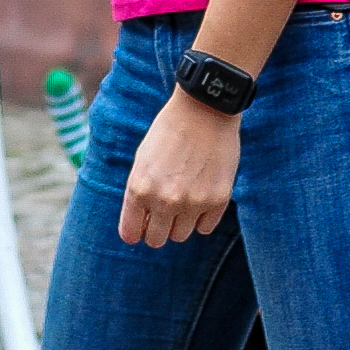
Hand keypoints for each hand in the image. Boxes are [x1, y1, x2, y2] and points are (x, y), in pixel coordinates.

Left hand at [119, 91, 240, 245]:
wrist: (205, 109)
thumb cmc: (169, 131)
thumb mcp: (142, 160)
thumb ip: (139, 194)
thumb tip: (142, 225)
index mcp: (139, 188)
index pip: (131, 233)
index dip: (136, 230)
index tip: (143, 224)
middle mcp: (164, 200)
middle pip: (157, 240)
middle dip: (158, 229)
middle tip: (165, 211)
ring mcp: (193, 202)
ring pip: (181, 236)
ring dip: (181, 222)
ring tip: (186, 197)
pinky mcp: (218, 200)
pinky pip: (206, 228)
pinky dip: (203, 217)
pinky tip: (202, 194)